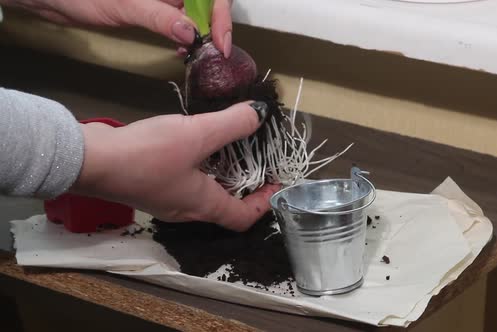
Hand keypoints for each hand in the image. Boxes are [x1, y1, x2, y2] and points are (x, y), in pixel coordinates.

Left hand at [1, 0, 233, 55]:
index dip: (222, 16)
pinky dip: (187, 35)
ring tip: (197, 52)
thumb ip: (159, 17)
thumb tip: (190, 33)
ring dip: (203, 33)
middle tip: (215, 51)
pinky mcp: (158, 6)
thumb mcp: (125, 5)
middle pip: (209, 3)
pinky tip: (182, 47)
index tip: (220, 42)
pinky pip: (183, 19)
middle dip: (216, 26)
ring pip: (198, 13)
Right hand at [71, 101, 279, 231]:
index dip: (265, 203)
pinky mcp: (150, 186)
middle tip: (256, 159)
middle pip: (225, 206)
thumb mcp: (197, 134)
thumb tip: (260, 114)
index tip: (276, 182)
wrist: (91, 160)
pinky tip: (196, 142)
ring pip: (204, 192)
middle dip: (245, 185)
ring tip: (231, 146)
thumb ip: (232, 124)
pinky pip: (185, 181)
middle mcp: (187, 209)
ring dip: (221, 173)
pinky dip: (199, 166)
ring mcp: (166, 200)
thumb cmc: (148, 154)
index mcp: (203, 205)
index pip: (243, 218)